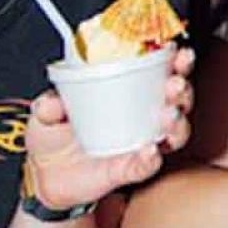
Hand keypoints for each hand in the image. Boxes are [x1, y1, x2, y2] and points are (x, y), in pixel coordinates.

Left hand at [26, 47, 195, 209]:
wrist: (45, 175)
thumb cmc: (53, 135)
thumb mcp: (46, 112)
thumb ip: (49, 105)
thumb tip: (53, 101)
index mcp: (129, 92)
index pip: (161, 72)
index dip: (176, 61)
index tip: (179, 52)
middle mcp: (143, 117)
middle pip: (178, 99)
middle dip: (182, 89)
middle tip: (175, 83)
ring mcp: (141, 143)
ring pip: (175, 132)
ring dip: (177, 123)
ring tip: (168, 115)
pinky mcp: (130, 170)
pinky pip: (147, 166)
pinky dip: (151, 159)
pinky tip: (150, 150)